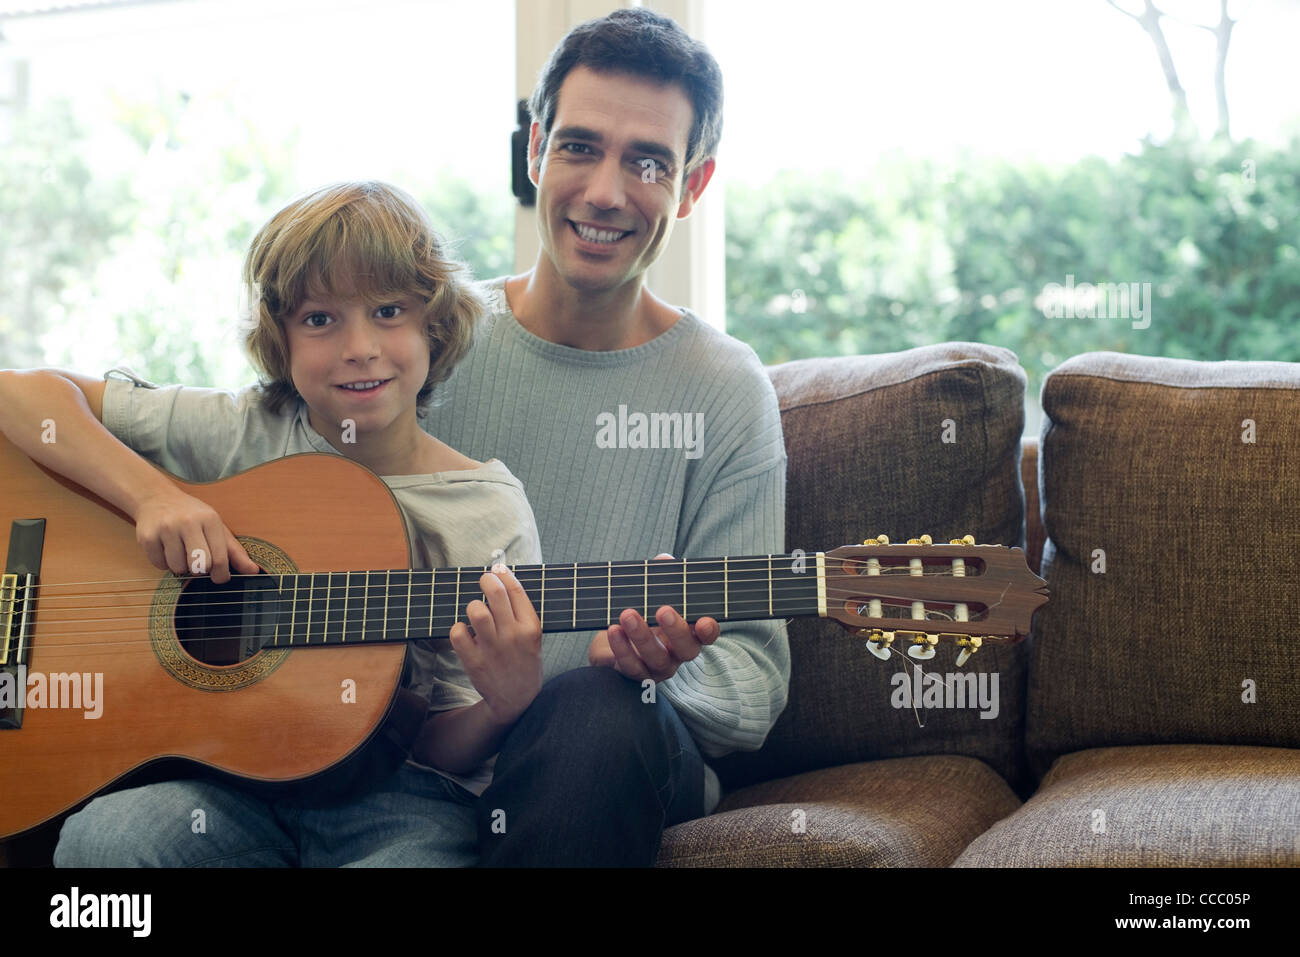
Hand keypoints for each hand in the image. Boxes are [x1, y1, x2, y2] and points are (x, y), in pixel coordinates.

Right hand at [133, 488, 258, 583]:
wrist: (156, 498)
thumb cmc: (193, 516)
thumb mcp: (217, 527)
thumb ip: (234, 551)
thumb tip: (254, 571)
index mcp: (209, 520)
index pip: (219, 558)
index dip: (221, 575)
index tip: (220, 577)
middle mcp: (187, 523)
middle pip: (199, 566)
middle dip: (200, 570)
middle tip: (198, 561)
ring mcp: (165, 529)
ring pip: (178, 568)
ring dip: (181, 566)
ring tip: (181, 551)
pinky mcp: (147, 537)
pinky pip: (159, 565)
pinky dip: (164, 563)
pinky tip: (166, 548)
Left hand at [448, 564, 542, 726]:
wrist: (516, 699)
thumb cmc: (523, 661)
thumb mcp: (533, 636)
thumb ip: (521, 611)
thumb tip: (503, 576)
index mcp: (531, 628)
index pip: (516, 590)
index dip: (504, 574)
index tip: (497, 569)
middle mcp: (513, 636)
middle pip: (495, 594)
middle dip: (486, 580)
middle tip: (483, 580)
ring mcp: (492, 649)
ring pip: (476, 611)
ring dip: (473, 606)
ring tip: (476, 612)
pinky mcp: (474, 661)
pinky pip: (458, 632)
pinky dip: (458, 628)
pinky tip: (466, 632)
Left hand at [587, 553, 719, 681]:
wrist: (612, 642)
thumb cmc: (641, 613)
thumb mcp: (650, 595)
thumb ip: (659, 578)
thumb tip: (664, 560)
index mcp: (688, 633)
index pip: (706, 635)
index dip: (709, 630)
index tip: (704, 621)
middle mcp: (677, 654)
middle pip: (687, 650)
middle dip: (676, 631)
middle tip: (664, 611)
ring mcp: (657, 668)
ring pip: (656, 658)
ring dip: (642, 636)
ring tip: (627, 614)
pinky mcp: (634, 674)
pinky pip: (630, 665)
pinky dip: (621, 647)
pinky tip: (613, 629)